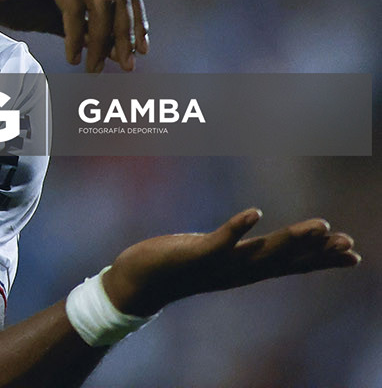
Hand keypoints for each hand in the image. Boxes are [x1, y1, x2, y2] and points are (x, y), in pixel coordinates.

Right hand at [0, 0, 147, 71]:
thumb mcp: (52, 14)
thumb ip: (84, 26)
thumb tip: (117, 52)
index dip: (137, 20)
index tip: (139, 52)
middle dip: (126, 34)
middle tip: (125, 67)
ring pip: (102, 3)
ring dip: (101, 41)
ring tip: (92, 68)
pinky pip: (75, 7)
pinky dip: (77, 36)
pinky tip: (72, 56)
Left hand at [102, 208, 360, 317]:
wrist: (138, 280)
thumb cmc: (177, 262)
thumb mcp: (217, 255)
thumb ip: (239, 248)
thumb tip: (258, 236)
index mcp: (245, 268)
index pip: (291, 263)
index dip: (322, 258)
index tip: (353, 251)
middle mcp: (237, 269)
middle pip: (286, 260)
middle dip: (319, 252)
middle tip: (350, 244)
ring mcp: (219, 264)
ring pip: (262, 252)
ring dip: (291, 239)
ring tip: (321, 225)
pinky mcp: (196, 254)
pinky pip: (221, 240)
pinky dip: (238, 227)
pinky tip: (255, 212)